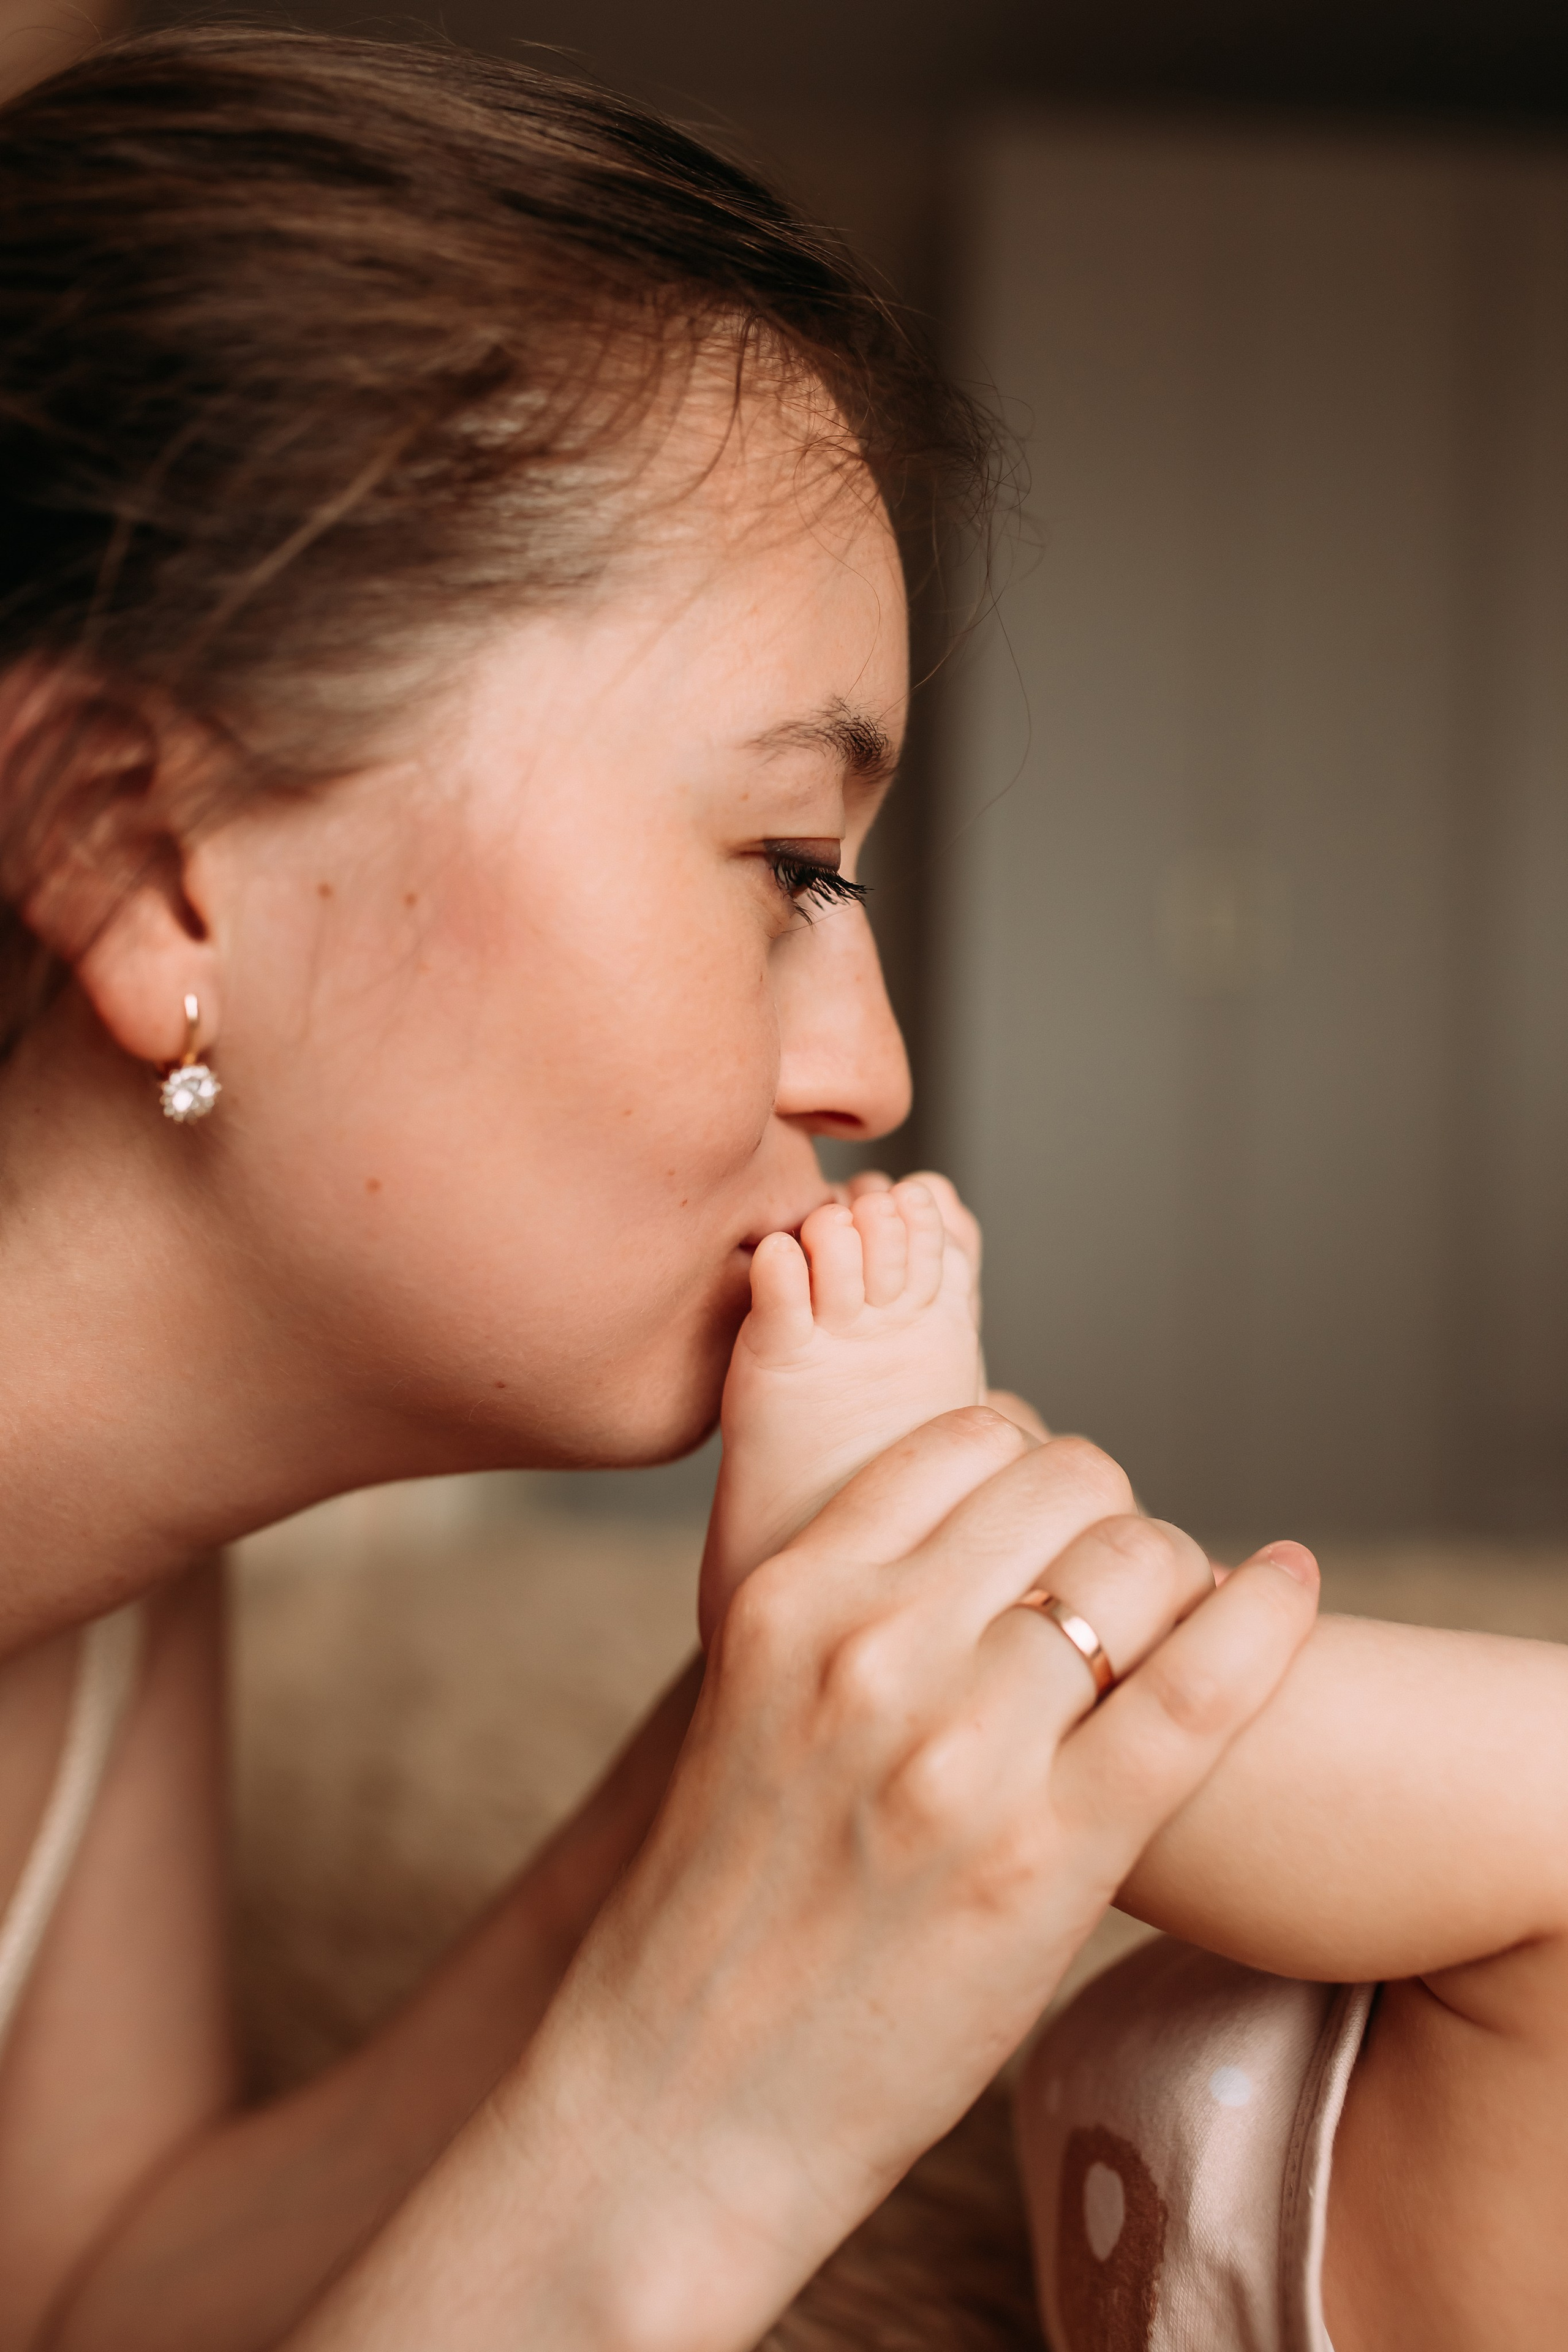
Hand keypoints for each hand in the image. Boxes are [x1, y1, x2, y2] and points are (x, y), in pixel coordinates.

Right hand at [473, 1407, 1317, 2351]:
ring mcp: (959, 1753)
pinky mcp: (1047, 1860)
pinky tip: (1289, 1584)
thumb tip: (978, 1518)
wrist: (677, 2104)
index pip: (966, 1438)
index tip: (1050, 1521)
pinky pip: (1200, 1686)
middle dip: (1109, 1517)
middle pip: (1067, 1482)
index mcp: (785, 1598)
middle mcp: (869, 1648)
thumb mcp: (744, 1704)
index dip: (1032, 1465)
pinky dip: (1265, 1618)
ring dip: (1175, 1574)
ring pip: (1137, 1562)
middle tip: (1116, 1585)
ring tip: (1169, 1627)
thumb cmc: (720, 1908)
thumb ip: (844, 1602)